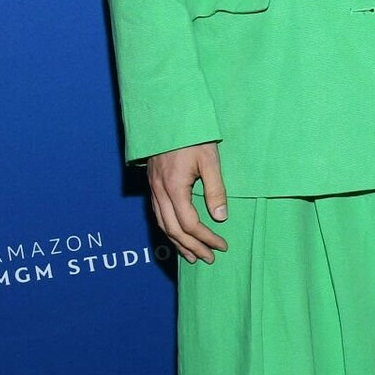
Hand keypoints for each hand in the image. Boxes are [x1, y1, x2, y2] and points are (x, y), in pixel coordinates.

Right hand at [146, 141, 228, 261]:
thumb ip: (215, 189)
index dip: (206, 238)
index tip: (221, 245)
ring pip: (163, 225)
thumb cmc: (193, 136)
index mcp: (174, 187)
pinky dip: (168, 230)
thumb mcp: (210, 160)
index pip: (190, 224)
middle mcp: (160, 192)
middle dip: (192, 247)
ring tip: (192, 256)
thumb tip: (220, 217)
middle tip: (209, 258)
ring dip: (178, 243)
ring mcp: (153, 189)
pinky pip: (158, 215)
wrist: (168, 116)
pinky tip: (176, 235)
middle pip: (174, 230)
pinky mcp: (153, 184)